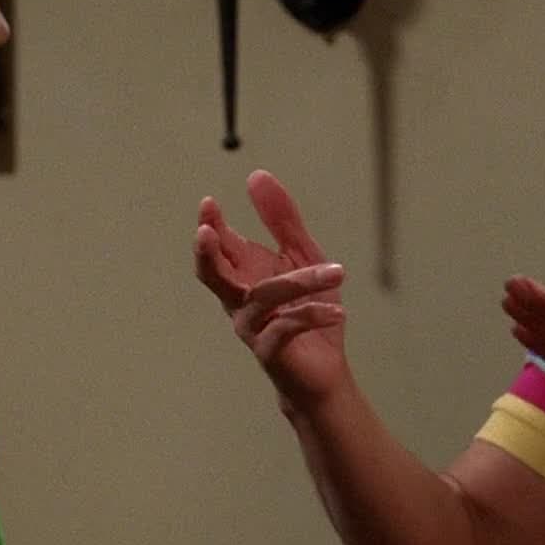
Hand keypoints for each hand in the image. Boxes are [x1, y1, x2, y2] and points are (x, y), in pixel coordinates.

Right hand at [194, 169, 348, 406]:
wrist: (324, 369)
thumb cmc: (309, 310)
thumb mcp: (303, 257)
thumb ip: (282, 220)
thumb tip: (256, 176)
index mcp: (244, 274)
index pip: (218, 247)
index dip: (210, 225)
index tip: (210, 203)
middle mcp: (241, 299)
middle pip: (211, 275)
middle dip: (206, 253)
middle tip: (206, 230)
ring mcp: (252, 327)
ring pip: (263, 297)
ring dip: (301, 281)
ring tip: (338, 272)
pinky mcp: (270, 352)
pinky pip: (285, 328)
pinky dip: (312, 316)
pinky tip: (338, 312)